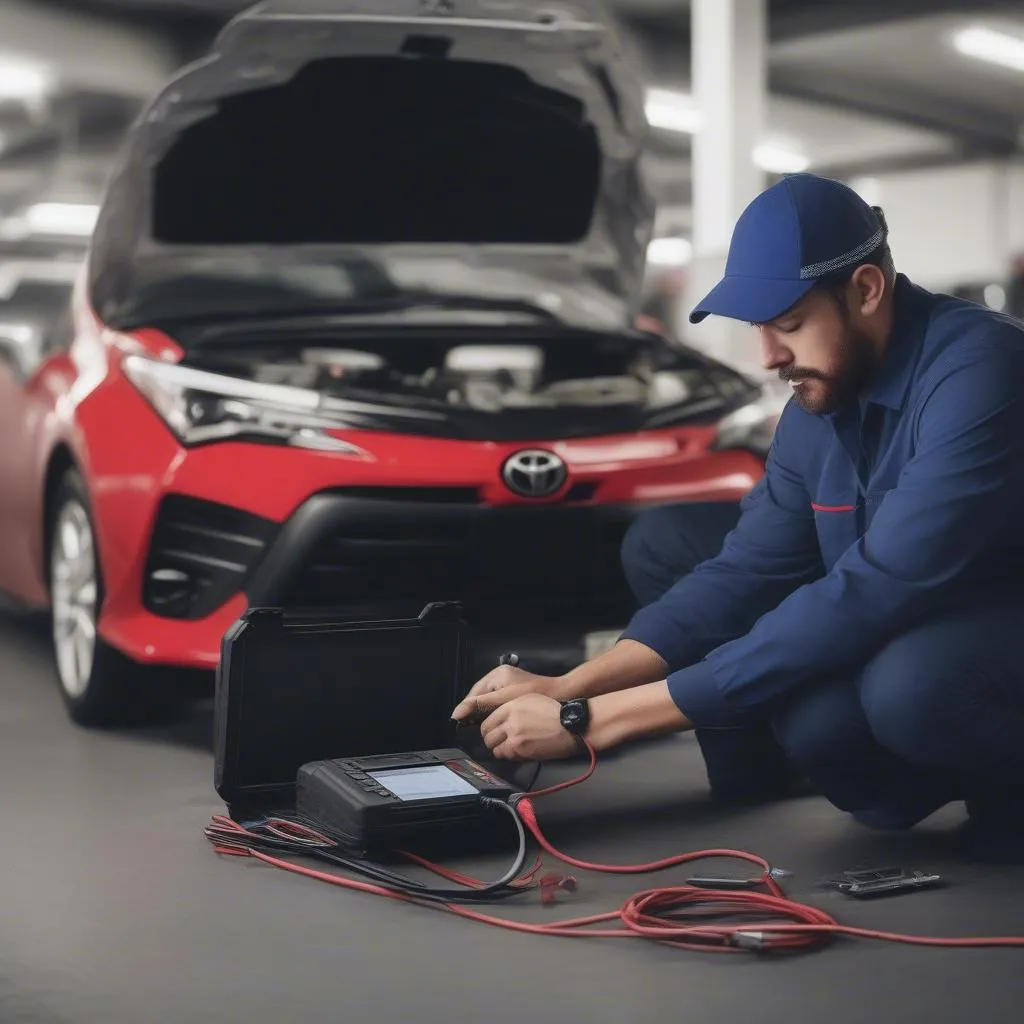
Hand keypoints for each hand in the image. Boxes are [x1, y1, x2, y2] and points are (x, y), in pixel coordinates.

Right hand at [451, 664, 565, 722]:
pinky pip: (499, 703)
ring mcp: (509, 684)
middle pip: (481, 697)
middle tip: (469, 728)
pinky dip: (495, 713)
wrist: (562, 694)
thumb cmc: (534, 695)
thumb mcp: (504, 700)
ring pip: (490, 701)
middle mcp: (501, 676)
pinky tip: (496, 723)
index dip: (466, 708)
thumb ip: (481, 705)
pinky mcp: (516, 692)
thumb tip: (457, 713)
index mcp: (497, 675)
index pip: (475, 693)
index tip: (459, 722)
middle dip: (475, 712)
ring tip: (482, 727)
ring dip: (485, 714)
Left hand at [479, 693, 578, 761]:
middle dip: (491, 740)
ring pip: (494, 746)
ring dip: (500, 749)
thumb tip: (500, 717)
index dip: (488, 729)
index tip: (492, 733)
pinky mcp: (520, 748)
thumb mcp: (531, 699)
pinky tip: (518, 752)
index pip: (487, 720)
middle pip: (487, 734)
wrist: (571, 724)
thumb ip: (512, 707)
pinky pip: (506, 755)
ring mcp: (513, 734)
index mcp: (511, 705)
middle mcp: (509, 719)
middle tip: (498, 743)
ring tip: (509, 749)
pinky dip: (509, 756)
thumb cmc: (555, 712)